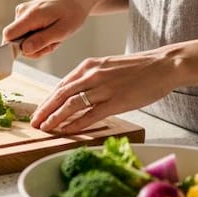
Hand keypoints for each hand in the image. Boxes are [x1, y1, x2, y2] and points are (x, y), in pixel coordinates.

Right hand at [2, 0, 94, 58]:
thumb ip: (41, 41)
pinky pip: (26, 34)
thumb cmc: (72, 13)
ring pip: (22, 39)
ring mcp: (23, 12)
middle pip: (16, 41)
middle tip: (53, 43)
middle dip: (35, 48)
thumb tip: (24, 50)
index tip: (35, 51)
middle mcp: (22, 12)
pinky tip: (50, 31)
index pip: (8, 36)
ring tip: (54, 36)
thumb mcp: (62, 31)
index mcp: (30, 15)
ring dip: (39, 43)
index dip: (16, 49)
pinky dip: (39, 37)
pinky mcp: (25, 14)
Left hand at [30, 48, 178, 133]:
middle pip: (60, 94)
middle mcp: (92, 75)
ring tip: (45, 128)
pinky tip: (66, 131)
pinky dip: (75, 124)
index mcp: (89, 66)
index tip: (38, 111)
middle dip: (45, 110)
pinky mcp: (115, 101)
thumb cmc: (138, 68)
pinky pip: (90, 114)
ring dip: (55, 118)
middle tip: (33, 122)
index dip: (47, 100)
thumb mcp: (108, 66)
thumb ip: (92, 77)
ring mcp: (103, 87)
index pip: (61, 85)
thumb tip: (76, 93)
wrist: (163, 65)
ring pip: (71, 105)